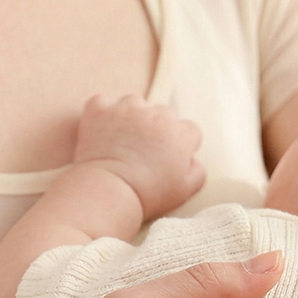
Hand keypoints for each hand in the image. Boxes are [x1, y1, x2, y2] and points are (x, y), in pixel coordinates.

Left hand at [73, 94, 205, 219]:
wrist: (110, 191)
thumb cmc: (148, 195)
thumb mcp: (185, 191)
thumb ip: (197, 172)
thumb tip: (192, 160)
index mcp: (180, 133)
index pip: (189, 131)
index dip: (180, 147)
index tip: (168, 160)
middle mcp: (157, 114)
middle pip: (163, 115)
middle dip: (156, 131)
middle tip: (143, 154)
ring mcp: (127, 109)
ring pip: (135, 104)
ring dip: (131, 118)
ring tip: (121, 143)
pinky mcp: (100, 109)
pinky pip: (103, 102)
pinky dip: (102, 115)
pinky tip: (101, 133)